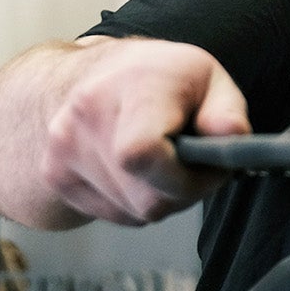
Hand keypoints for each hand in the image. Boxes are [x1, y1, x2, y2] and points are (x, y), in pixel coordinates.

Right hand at [0, 36, 249, 228]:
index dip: (183, 176)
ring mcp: (64, 150)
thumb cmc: (156, 76)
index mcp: (132, 87)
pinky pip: (115, 214)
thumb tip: (233, 138)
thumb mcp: (206, 77)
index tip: (201, 159)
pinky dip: (134, 200)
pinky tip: (133, 169)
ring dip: (158, 196)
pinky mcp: (56, 176)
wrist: (88, 76)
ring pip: (134, 212)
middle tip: (190, 160)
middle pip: (148, 199)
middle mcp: (87, 117)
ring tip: (160, 158)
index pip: (142, 153)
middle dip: (182, 190)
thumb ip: (227, 111)